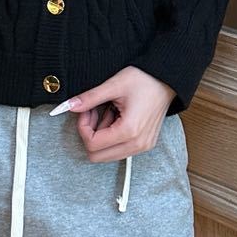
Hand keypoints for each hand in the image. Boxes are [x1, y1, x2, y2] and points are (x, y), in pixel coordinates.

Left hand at [59, 67, 175, 162]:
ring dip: (101, 137)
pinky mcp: (145, 144)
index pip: (92, 145)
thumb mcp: (114, 85)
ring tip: (109, 113)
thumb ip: (89, 98)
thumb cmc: (145, 79)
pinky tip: (116, 118)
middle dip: (90, 135)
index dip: (83, 127)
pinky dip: (112, 137)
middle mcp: (137, 144)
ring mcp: (143, 146)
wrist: (167, 79)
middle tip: (93, 113)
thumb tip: (69, 106)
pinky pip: (119, 150)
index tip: (87, 110)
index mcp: (129, 131)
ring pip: (107, 155)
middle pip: (97, 156)